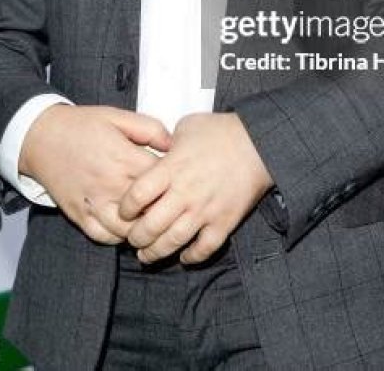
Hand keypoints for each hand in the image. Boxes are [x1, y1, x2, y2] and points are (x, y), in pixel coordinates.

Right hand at [19, 104, 170, 244]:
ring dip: (142, 227)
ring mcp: (94, 203)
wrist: (41, 137)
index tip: (180, 180)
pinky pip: (104, 237)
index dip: (176, 182)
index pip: (162, 180)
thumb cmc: (82, 125)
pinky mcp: (80, 215)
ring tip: (151, 219)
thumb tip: (173, 145)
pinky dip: (119, 236)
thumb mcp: (119, 116)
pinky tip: (127, 227)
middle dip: (164, 209)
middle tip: (172, 205)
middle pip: (149, 209)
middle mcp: (111, 184)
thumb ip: (150, 129)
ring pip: (128, 230)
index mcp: (124, 158)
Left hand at [118, 112, 273, 264]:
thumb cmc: (222, 131)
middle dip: (136, 237)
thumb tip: (156, 149)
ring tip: (147, 255)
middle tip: (133, 238)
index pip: (137, 195)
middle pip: (150, 226)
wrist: (259, 143)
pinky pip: (204, 249)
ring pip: (173, 242)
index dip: (125, 207)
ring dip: (156, 253)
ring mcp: (205, 210)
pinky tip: (184, 255)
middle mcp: (185, 193)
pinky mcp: (224, 222)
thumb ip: (166, 141)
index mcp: (172, 168)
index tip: (124, 210)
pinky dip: (191, 257)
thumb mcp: (187, 126)